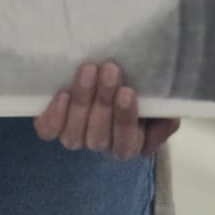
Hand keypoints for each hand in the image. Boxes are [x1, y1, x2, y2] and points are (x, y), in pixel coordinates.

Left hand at [34, 62, 180, 161]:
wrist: (106, 71)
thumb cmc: (138, 86)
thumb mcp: (159, 100)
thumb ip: (165, 111)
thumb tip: (165, 116)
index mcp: (130, 143)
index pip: (127, 143)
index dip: (125, 120)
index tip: (128, 91)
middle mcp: (102, 144)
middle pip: (99, 137)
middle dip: (104, 102)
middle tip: (109, 69)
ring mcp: (76, 135)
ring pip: (74, 135)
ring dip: (82, 101)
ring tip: (88, 70)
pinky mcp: (54, 124)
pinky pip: (49, 131)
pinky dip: (54, 116)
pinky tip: (62, 94)